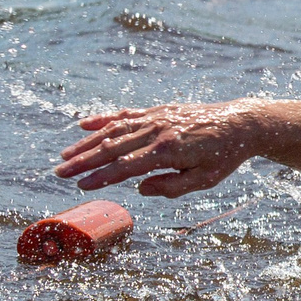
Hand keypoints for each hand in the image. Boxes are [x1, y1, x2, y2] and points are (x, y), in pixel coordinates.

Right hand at [54, 100, 263, 196]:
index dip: (102, 176)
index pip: (126, 166)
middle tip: (60, 173)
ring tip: (65, 155)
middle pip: (112, 147)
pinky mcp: (158, 111)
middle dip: (84, 161)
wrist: (241, 123)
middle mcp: (157, 131)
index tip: (81, 185)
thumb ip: (172, 187)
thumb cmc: (223, 157)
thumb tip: (140, 190)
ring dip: (87, 142)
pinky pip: (126, 114)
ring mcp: (156, 118)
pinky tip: (84, 124)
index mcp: (168, 151)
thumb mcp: (205, 180)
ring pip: (113, 130)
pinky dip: (104, 119)